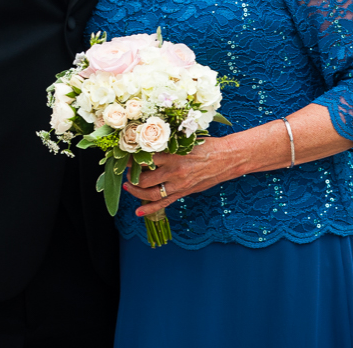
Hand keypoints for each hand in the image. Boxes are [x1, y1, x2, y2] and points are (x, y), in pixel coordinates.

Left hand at [123, 138, 249, 218]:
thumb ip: (168, 144)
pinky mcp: (184, 193)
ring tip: (128, 187)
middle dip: (131, 176)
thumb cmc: (207, 146)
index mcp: (173, 154)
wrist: (228, 158)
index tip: (124, 156)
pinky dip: (149, 209)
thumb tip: (148, 144)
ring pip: (150, 193)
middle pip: (144, 178)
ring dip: (136, 192)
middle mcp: (174, 171)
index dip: (131, 158)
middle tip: (127, 171)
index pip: (145, 158)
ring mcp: (178, 185)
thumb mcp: (185, 140)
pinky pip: (163, 203)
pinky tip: (138, 212)